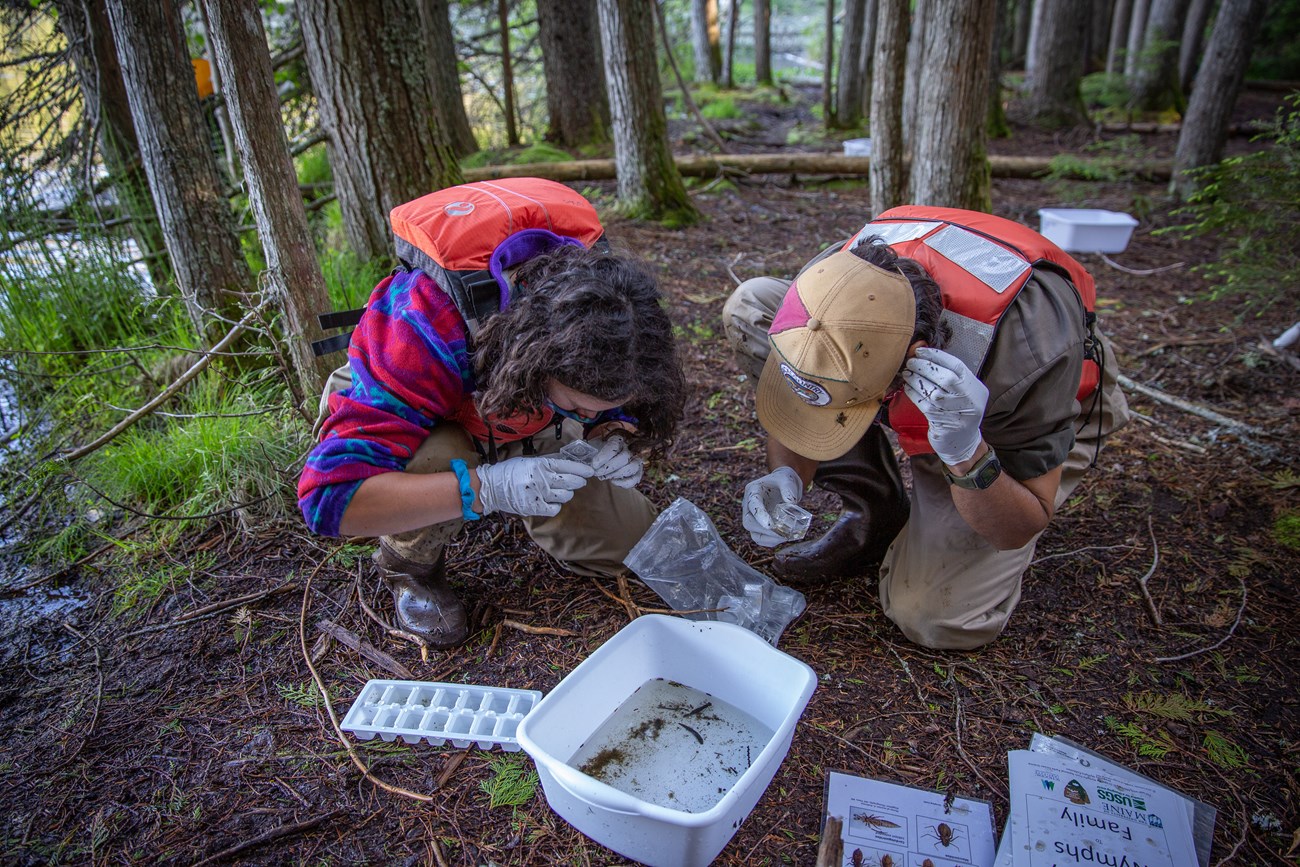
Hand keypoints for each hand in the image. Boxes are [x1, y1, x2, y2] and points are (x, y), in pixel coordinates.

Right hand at [475, 456, 593, 516]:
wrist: (490, 487)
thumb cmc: (509, 472)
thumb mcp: (528, 461)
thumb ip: (547, 463)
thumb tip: (566, 463)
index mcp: (540, 464)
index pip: (566, 466)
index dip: (581, 469)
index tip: (590, 471)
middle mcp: (541, 478)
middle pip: (570, 482)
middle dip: (578, 482)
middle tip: (580, 482)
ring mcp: (538, 494)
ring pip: (565, 496)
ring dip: (566, 494)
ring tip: (561, 491)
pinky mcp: (534, 507)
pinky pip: (555, 509)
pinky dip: (556, 506)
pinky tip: (551, 502)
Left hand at [590, 436, 642, 487]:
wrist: (602, 456)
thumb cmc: (595, 452)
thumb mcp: (590, 448)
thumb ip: (586, 451)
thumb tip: (581, 457)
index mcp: (617, 440)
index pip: (614, 446)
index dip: (604, 456)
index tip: (594, 465)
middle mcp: (628, 449)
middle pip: (624, 457)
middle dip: (609, 467)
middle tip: (597, 473)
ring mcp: (634, 460)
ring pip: (633, 467)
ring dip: (617, 474)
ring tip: (604, 477)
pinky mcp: (636, 472)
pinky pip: (635, 478)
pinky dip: (625, 483)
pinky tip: (613, 481)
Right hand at [742, 466, 803, 546]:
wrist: (784, 486)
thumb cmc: (783, 481)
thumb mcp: (787, 479)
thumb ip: (788, 488)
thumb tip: (791, 502)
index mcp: (753, 491)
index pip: (753, 505)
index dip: (760, 516)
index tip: (771, 525)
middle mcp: (749, 506)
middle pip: (749, 523)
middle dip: (765, 531)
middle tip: (783, 533)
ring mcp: (754, 518)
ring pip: (754, 534)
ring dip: (769, 538)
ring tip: (786, 537)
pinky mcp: (760, 527)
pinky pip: (762, 539)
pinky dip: (773, 541)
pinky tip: (785, 538)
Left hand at [900, 347, 988, 464]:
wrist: (963, 442)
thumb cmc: (960, 412)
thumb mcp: (964, 393)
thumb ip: (952, 377)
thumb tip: (926, 356)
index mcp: (975, 388)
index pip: (957, 366)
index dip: (937, 356)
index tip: (921, 351)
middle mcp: (968, 399)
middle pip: (945, 378)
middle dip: (924, 367)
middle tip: (911, 362)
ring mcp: (956, 412)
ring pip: (932, 391)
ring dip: (916, 379)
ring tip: (907, 373)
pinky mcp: (942, 422)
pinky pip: (924, 404)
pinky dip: (913, 393)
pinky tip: (908, 387)